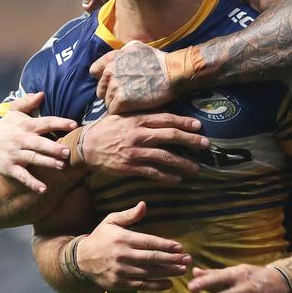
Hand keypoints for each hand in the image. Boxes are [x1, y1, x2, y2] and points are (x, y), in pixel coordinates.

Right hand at [0, 92, 76, 192]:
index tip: (74, 124)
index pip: (45, 123)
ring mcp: (15, 154)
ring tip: (61, 166)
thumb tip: (42, 94)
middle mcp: (21, 140)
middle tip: (67, 152)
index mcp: (26, 126)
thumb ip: (27, 102)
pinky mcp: (10, 168)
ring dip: (47, 163)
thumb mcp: (14, 111)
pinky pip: (22, 176)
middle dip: (53, 147)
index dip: (59, 123)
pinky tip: (43, 189)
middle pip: (39, 143)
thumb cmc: (6, 126)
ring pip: (33, 159)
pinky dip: (32, 183)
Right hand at [77, 201, 189, 290]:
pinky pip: (141, 285)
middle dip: (172, 260)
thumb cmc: (101, 237)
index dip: (165, 245)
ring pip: (149, 273)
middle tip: (187, 260)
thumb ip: (129, 215)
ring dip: (168, 272)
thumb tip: (144, 205)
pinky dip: (156, 286)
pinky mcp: (120, 283)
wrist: (82, 259)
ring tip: (182, 270)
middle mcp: (123, 255)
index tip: (179, 247)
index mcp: (123, 238)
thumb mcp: (111, 221)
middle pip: (152, 259)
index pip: (148, 242)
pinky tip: (168, 283)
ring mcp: (122, 271)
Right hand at [82, 113, 208, 182]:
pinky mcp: (130, 167)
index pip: (166, 119)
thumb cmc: (105, 129)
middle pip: (170, 136)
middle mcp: (139, 134)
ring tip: (195, 168)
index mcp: (138, 119)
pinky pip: (152, 172)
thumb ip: (141, 115)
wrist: (86, 146)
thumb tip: (162, 113)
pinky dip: (166, 177)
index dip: (184, 122)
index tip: (198, 126)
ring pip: (164, 157)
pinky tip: (177, 180)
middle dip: (190, 140)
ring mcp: (135, 151)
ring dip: (182, 163)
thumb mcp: (122, 115)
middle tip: (205, 145)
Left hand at [90, 41, 173, 113]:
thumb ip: (122, 52)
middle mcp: (110, 72)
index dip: (104, 79)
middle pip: (101, 90)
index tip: (113, 83)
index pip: (94, 72)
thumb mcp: (136, 46)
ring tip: (131, 103)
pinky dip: (122, 111)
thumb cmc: (157, 60)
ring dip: (117, 104)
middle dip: (111, 93)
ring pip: (107, 102)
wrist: (171, 73)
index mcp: (111, 59)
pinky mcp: (122, 100)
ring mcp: (115, 87)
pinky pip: (114, 110)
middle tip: (125, 95)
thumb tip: (117, 56)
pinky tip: (132, 108)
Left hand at [188, 264, 288, 292]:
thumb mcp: (236, 271)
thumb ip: (214, 274)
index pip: (219, 278)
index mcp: (239, 274)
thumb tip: (194, 272)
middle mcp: (246, 286)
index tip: (190, 286)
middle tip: (194, 291)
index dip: (205, 283)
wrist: (282, 282)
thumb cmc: (253, 276)